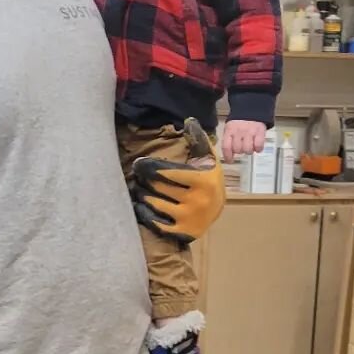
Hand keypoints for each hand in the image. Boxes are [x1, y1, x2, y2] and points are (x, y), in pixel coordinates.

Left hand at [131, 119, 226, 244]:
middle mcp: (197, 201)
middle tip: (135, 177)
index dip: (150, 167)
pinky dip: (145, 215)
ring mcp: (189, 218)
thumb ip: (198, 140)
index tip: (139, 164)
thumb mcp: (208, 159)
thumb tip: (189, 120)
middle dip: (144, 181)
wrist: (218, 210)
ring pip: (155, 205)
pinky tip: (139, 207)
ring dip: (142, 196)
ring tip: (136, 190)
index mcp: (202, 181)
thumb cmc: (208, 180)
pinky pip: (157, 224)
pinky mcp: (182, 232)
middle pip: (159, 188)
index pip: (168, 172)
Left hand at [221, 119, 268, 163]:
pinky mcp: (260, 132)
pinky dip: (258, 148)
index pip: (226, 147)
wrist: (253, 109)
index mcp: (229, 130)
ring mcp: (250, 132)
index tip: (230, 161)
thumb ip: (229, 139)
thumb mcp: (231, 128)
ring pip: (248, 150)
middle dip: (240, 151)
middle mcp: (239, 131)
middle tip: (242, 147)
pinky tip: (257, 145)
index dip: (228, 156)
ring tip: (250, 145)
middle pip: (238, 150)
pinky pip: (258, 146)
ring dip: (249, 150)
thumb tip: (228, 154)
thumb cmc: (240, 122)